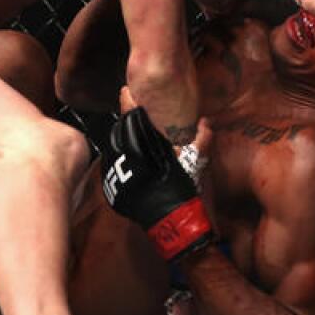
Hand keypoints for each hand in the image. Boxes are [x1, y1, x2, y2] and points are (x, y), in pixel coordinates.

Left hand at [102, 103, 214, 260]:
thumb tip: (205, 122)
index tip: (127, 93)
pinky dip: (119, 159)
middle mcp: (122, 155)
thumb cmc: (183, 189)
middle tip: (136, 116)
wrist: (171, 221)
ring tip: (134, 139)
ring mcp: (113, 171)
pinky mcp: (110, 186)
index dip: (129, 102)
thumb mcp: (195, 162)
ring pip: (113, 146)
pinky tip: (130, 160)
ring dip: (122, 140)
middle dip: (128, 123)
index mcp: (141, 145)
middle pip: (120, 130)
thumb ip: (201, 139)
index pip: (131, 117)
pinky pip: (111, 164)